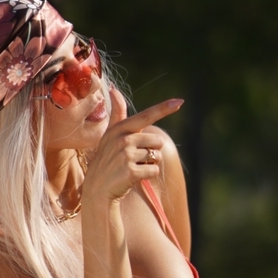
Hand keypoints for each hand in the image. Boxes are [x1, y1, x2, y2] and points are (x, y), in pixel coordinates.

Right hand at [82, 89, 182, 203]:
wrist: (97, 189)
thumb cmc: (108, 159)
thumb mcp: (110, 134)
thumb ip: (117, 113)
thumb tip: (114, 88)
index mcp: (120, 129)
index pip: (145, 116)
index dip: (164, 108)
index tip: (180, 101)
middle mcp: (123, 139)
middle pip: (157, 140)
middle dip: (151, 150)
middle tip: (133, 158)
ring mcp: (126, 155)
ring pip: (157, 156)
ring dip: (149, 163)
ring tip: (132, 167)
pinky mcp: (131, 171)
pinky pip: (154, 170)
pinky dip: (148, 175)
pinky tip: (133, 177)